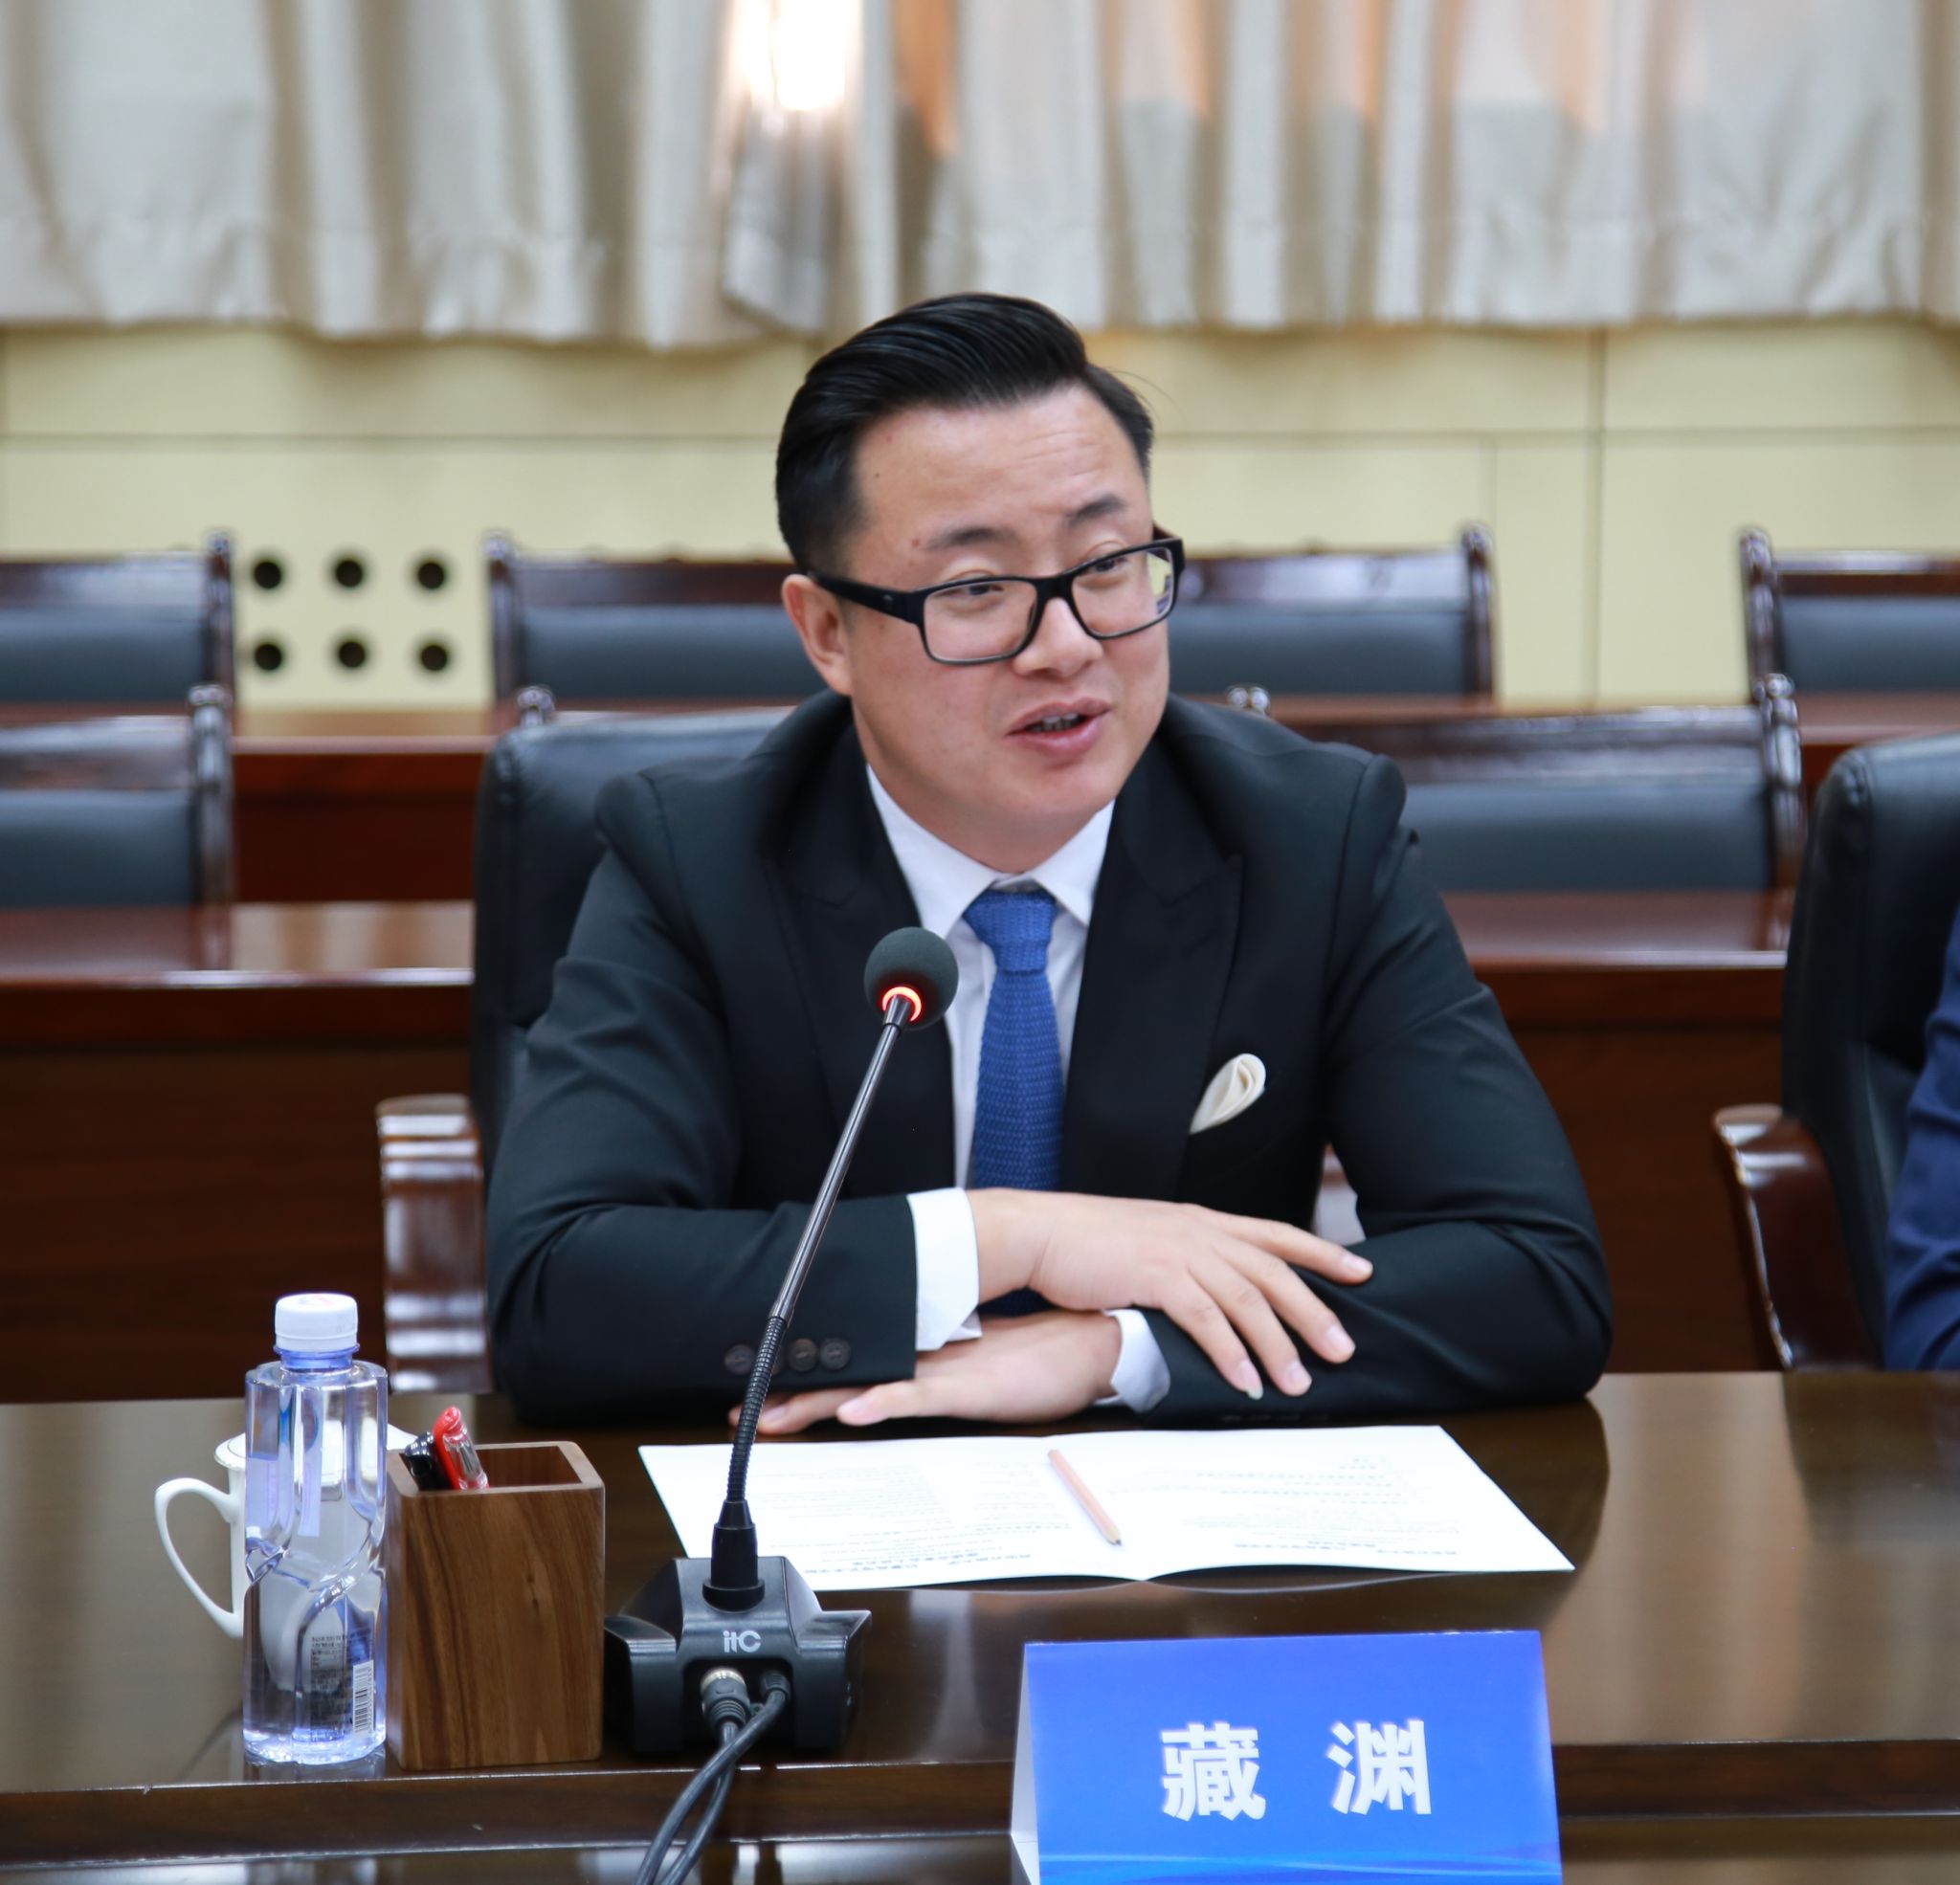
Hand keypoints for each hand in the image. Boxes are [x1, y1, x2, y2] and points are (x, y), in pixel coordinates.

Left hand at [732, 1311, 1122, 1435]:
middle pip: (845, 1377)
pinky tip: (855, 1411)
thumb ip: (939, 1381)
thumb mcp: (978, 1373)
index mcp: (923, 1355)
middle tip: (742, 1413)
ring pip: (868, 1385)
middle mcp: (924, 1359)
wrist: (1089, 1344)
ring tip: (773, 1416)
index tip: (764, 1397)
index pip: (854, 1369)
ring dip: (818, 1402)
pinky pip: (919, 1395)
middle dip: (791, 1396)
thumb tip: (901, 1395)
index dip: (807, 1383)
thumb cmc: (1042, 1361)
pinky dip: (885, 1401)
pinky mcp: (970, 1386)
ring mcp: (943, 1371)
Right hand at [971, 1190, 1369, 1399]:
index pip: (1276, 1234)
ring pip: (1248, 1299)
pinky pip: (1207, 1317)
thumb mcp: (1147, 1239)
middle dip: (1314, 1311)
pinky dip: (1231, 1351)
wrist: (1038, 1231)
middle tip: (1344, 1348)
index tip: (1361, 1270)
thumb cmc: (1085, 1241)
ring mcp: (1179, 1250)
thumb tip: (1207, 1294)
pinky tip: (1245, 1378)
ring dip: (1277, 1344)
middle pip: (1275, 1271)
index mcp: (1200, 1220)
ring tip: (1298, 1382)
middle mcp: (1199, 1230)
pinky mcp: (1155, 1274)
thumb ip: (1182, 1259)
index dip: (1322, 1253)